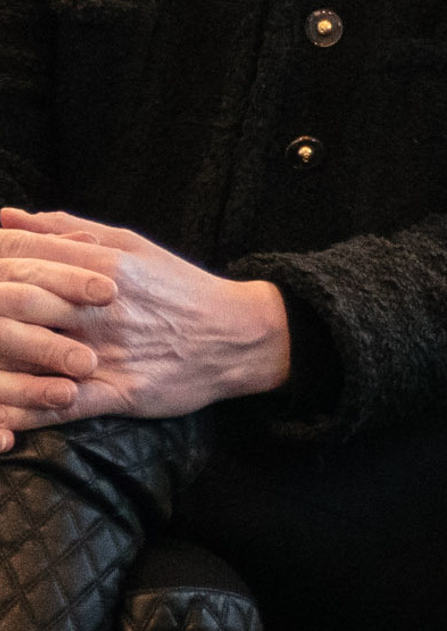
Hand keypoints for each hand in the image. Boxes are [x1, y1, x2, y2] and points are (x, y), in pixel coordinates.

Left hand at [0, 210, 290, 445]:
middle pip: (14, 303)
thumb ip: (70, 232)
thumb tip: (9, 218)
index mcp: (103, 265)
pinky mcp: (121, 392)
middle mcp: (102, 306)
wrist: (240, 335)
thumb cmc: (180, 289)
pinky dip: (22, 412)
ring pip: (29, 357)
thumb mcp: (132, 246)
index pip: (20, 257)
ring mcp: (110, 351)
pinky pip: (59, 406)